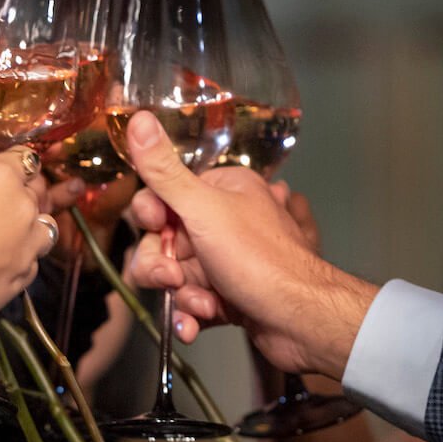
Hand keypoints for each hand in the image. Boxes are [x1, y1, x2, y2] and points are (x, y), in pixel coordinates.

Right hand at [0, 148, 53, 321]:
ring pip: (46, 226)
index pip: (24, 159)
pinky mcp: (27, 272)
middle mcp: (23, 205)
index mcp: (1, 177)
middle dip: (21, 196)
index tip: (7, 171)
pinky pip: (33, 261)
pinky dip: (21, 260)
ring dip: (31, 228)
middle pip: (36, 192)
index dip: (15, 166)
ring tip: (7, 237)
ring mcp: (30, 240)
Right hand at [123, 111, 376, 378]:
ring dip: (181, 294)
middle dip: (162, 266)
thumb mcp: (204, 209)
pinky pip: (192, 301)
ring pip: (174, 275)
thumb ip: (165, 172)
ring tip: (202, 304)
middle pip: (162, 241)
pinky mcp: (228, 295)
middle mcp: (223, 221)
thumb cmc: (259, 259)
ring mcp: (225, 261)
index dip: (151, 217)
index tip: (155, 229)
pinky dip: (192, 314)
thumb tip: (139, 118)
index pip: (163, 195)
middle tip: (174, 278)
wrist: (302, 319)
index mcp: (223, 190)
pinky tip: (198, 323)